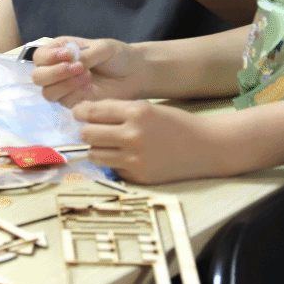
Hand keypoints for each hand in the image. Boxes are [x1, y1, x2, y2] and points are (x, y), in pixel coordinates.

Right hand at [30, 36, 146, 106]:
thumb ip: (85, 54)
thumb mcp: (102, 48)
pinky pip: (64, 103)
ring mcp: (64, 88)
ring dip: (65, 85)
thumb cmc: (116, 56)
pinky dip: (75, 95)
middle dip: (55, 73)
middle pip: (38, 77)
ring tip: (87, 77)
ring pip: (48, 93)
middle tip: (79, 67)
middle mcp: (56, 70)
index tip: (69, 55)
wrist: (133, 74)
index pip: (39, 56)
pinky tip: (91, 88)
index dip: (50, 57)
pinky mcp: (73, 103)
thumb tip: (71, 60)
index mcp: (59, 51)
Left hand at [75, 99, 234, 182]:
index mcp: (137, 112)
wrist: (206, 147)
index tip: (78, 112)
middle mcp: (133, 135)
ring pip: (95, 154)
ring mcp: (135, 158)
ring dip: (96, 148)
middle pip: (88, 134)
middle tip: (93, 129)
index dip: (81, 111)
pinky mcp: (139, 176)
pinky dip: (114, 162)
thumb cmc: (176, 123)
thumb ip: (119, 111)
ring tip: (107, 144)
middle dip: (87, 130)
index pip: (93, 111)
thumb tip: (86, 114)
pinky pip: (112, 168)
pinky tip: (126, 156)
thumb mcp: (148, 108)